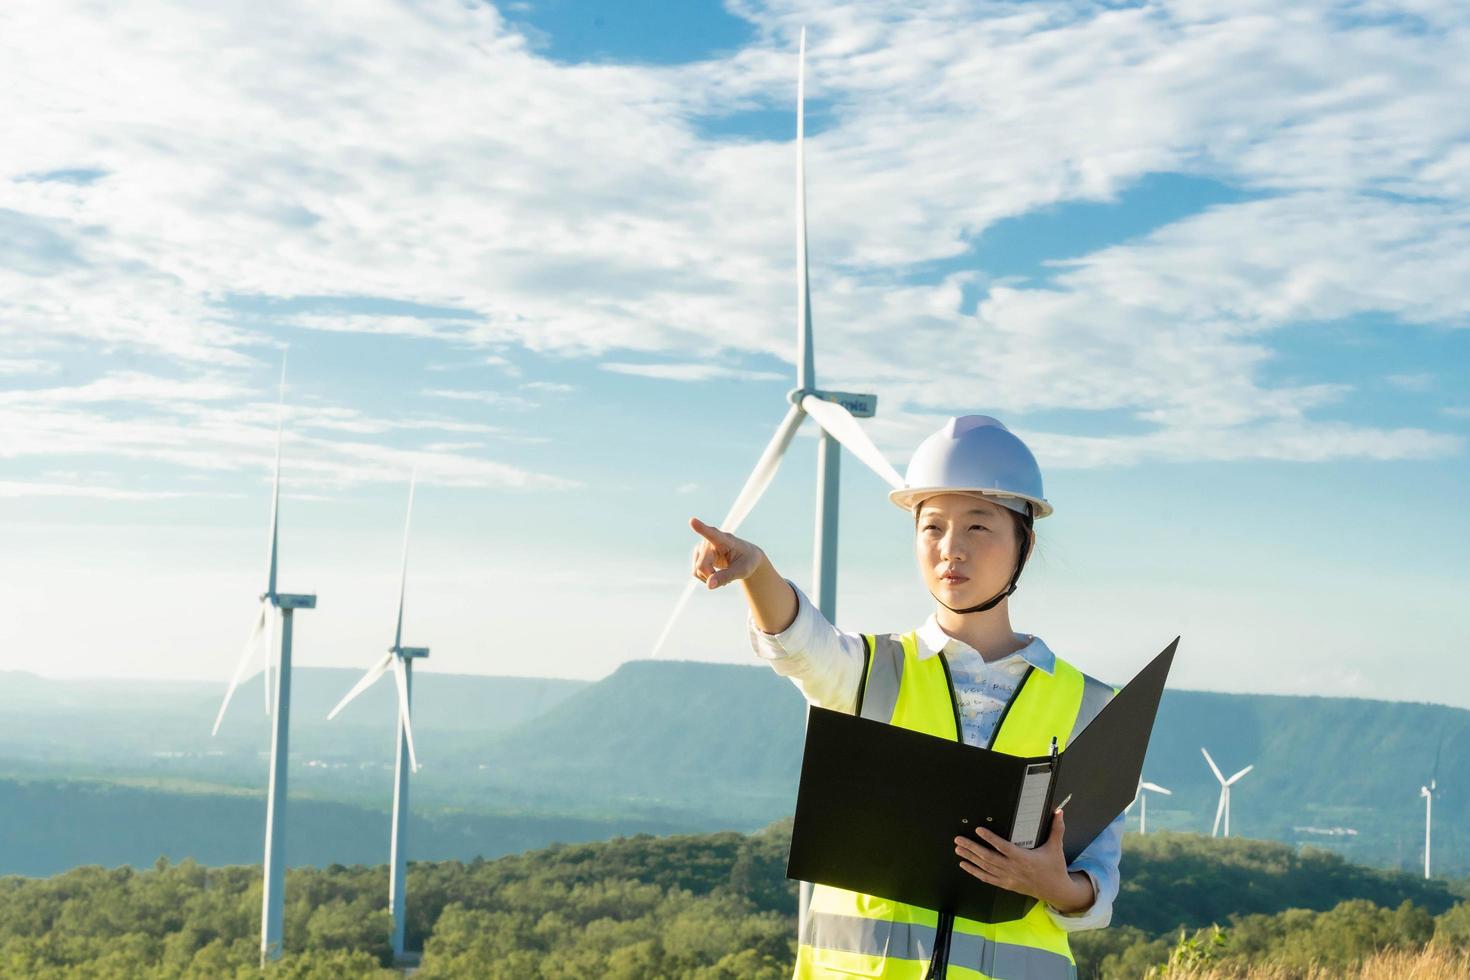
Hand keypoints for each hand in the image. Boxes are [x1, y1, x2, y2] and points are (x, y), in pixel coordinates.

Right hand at [689, 517, 764, 589]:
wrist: (747, 559)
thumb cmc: (747, 561)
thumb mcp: (742, 571)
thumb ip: (726, 577)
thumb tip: (709, 585)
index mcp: (725, 539)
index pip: (712, 533)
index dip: (701, 528)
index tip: (692, 521)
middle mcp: (710, 541)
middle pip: (701, 565)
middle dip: (712, 577)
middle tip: (727, 582)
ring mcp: (702, 547)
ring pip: (697, 570)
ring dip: (709, 578)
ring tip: (723, 576)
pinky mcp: (698, 554)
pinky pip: (695, 572)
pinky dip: (706, 578)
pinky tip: (716, 575)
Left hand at [953, 807, 1094, 913]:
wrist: (1055, 891)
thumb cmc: (1054, 868)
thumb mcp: (1056, 847)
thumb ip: (1056, 829)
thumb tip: (1059, 811)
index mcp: (1024, 858)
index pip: (1003, 847)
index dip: (990, 838)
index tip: (979, 830)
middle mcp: (1013, 869)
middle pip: (988, 857)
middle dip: (972, 848)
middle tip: (958, 839)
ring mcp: (1008, 878)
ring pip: (985, 867)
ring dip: (970, 858)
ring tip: (958, 848)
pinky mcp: (1006, 885)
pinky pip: (987, 878)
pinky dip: (974, 872)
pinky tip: (964, 865)